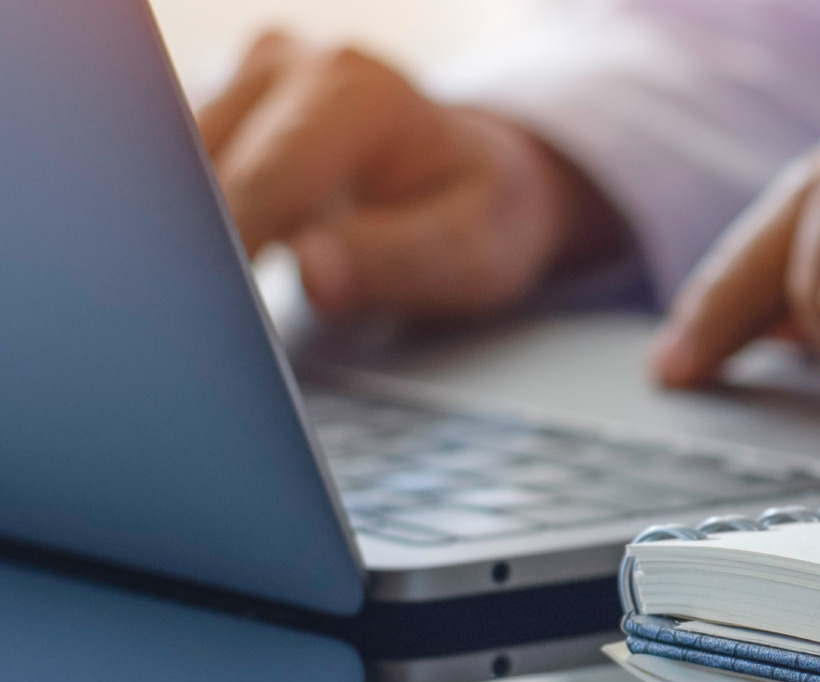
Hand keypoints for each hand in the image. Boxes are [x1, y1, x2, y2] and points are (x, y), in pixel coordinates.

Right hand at [197, 32, 624, 317]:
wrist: (485, 174)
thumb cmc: (483, 212)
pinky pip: (180, 161)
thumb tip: (315, 272)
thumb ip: (396, 261)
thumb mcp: (473, 251)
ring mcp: (254, 75)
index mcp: (360, 94)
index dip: (231, 254)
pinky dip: (189, 217)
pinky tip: (217, 262)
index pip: (262, 180)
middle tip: (212, 321)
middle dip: (201, 246)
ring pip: (176, 163)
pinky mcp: (227, 99)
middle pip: (204, 165)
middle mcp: (297, 66)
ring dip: (187, 232)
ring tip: (220, 295)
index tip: (218, 318)